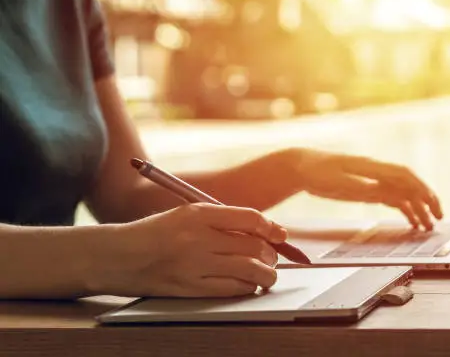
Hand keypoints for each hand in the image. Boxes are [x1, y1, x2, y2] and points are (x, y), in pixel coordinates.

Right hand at [90, 203, 286, 297]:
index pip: (248, 218)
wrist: (116, 256)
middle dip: (270, 253)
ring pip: (249, 270)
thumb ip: (219, 220)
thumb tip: (260, 230)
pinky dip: (247, 287)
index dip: (270, 227)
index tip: (279, 234)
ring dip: (266, 273)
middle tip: (272, 257)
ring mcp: (194, 265)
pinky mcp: (190, 288)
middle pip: (253, 245)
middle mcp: (198, 238)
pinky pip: (232, 290)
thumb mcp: (185, 215)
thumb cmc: (154, 233)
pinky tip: (248, 285)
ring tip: (267, 273)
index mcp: (197, 214)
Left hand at [292, 149, 442, 229]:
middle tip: (438, 219)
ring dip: (417, 208)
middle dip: (426, 201)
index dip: (420, 189)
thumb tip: (383, 192)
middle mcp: (377, 172)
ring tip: (427, 226)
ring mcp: (374, 179)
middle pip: (409, 184)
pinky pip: (392, 197)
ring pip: (403, 193)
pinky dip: (404, 208)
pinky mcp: (369, 187)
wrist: (303, 166)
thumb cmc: (317, 171)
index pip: (403, 176)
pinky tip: (410, 220)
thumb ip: (360, 187)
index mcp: (371, 167)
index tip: (432, 204)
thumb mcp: (335, 181)